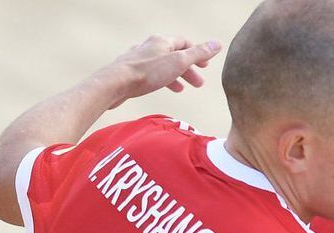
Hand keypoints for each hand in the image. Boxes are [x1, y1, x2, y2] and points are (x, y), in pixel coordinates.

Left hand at [98, 35, 222, 107]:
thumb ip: (198, 53)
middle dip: (188, 69)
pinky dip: (159, 80)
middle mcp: (149, 46)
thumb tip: (217, 44)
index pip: (184, 43)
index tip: (205, 66)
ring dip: (175, 77)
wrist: (115, 84)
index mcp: (161, 41)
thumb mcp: (179, 62)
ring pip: (161, 66)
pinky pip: (149, 74)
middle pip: (173, 55)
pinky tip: (159, 88)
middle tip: (199, 84)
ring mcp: (138, 59)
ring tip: (181, 90)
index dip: (197, 53)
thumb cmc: (147, 73)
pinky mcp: (129, 72)